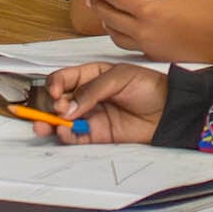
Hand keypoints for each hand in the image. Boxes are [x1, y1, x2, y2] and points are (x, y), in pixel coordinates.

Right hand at [41, 62, 168, 144]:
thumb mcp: (120, 77)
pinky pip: (75, 136)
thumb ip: (92, 90)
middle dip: (50, 105)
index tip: (56, 92)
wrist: (167, 109)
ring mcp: (90, 115)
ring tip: (45, 125)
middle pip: (58, 101)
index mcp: (91, 75)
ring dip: (49, 123)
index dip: (55, 85)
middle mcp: (86, 96)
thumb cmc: (148, 86)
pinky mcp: (96, 134)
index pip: (64, 79)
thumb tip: (68, 107)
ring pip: (61, 121)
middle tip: (57, 108)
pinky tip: (64, 131)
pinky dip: (65, 135)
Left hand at [83, 0, 212, 63]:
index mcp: (149, 9)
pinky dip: (119, 34)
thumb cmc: (209, 7)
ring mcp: (147, 45)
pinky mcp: (153, 55)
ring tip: (103, 11)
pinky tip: (121, 27)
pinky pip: (127, 44)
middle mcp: (142, 30)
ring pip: (114, 35)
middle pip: (108, 17)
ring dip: (105, 21)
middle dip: (97, 4)